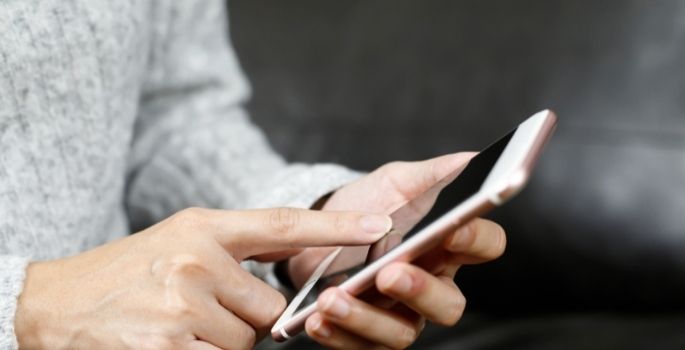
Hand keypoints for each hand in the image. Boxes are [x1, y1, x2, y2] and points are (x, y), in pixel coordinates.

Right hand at [14, 207, 391, 349]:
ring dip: (221, 342)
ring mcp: (181, 305)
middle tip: (202, 309)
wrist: (55, 304)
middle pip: (268, 310)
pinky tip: (171, 341)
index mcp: (203, 227)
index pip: (282, 223)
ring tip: (178, 325)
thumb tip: (290, 271)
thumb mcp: (181, 240)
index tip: (380, 226)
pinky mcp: (168, 347)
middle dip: (248, 318)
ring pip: (246, 342)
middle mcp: (196, 260)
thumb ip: (236, 251)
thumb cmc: (127, 272)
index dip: (336, 225)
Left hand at [291, 154, 506, 348]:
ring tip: (333, 298)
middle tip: (389, 273)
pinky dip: (338, 334)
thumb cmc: (367, 205)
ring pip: (403, 333)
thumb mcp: (396, 182)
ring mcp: (400, 313)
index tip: (452, 229)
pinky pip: (359, 345)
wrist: (317, 228)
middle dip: (421, 292)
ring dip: (367, 319)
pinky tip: (315, 319)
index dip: (476, 240)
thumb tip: (471, 158)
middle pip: (449, 305)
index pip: (485, 245)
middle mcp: (430, 285)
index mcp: (447, 245)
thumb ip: (433, 174)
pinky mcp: (366, 333)